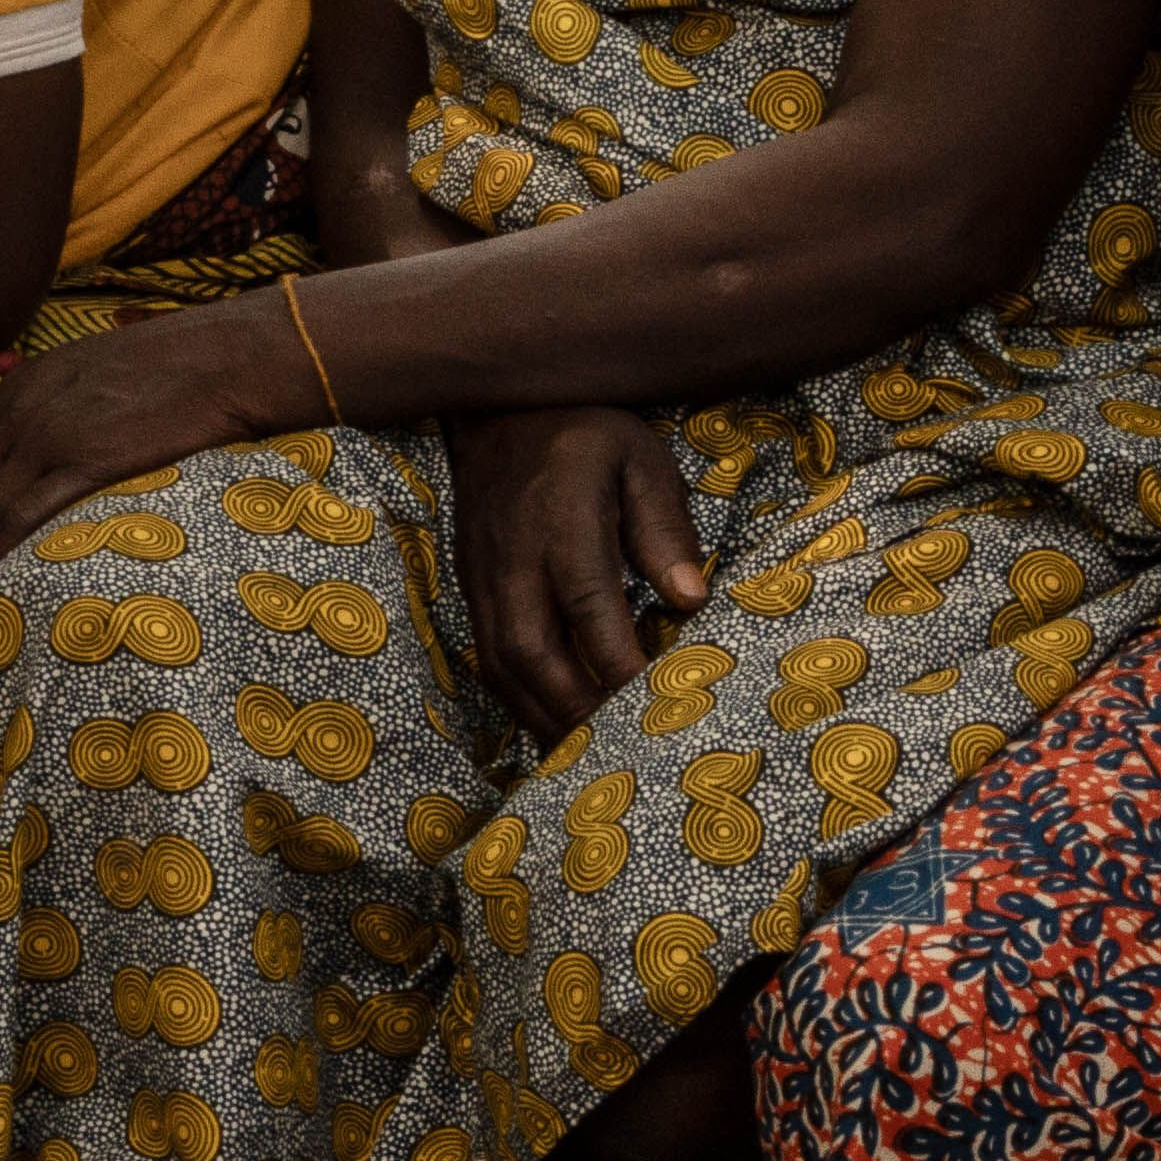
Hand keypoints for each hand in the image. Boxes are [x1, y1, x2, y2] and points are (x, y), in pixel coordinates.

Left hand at [0, 301, 304, 580]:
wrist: (220, 359)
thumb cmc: (164, 371)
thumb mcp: (80, 375)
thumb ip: (40, 410)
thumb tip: (22, 460)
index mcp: (12, 391)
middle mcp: (17, 413)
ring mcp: (48, 437)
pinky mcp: (86, 463)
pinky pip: (22, 519)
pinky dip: (8, 558)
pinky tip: (17, 582)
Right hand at [447, 401, 701, 742]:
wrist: (497, 407)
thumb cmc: (584, 432)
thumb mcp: (639, 460)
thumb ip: (663, 526)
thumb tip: (690, 599)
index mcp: (562, 524)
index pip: (590, 607)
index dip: (622, 663)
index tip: (661, 703)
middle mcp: (513, 560)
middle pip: (534, 652)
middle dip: (578, 707)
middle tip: (626, 748)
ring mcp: (483, 578)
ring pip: (503, 665)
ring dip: (544, 715)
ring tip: (589, 754)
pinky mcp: (470, 588)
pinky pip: (486, 658)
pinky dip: (518, 700)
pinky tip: (552, 722)